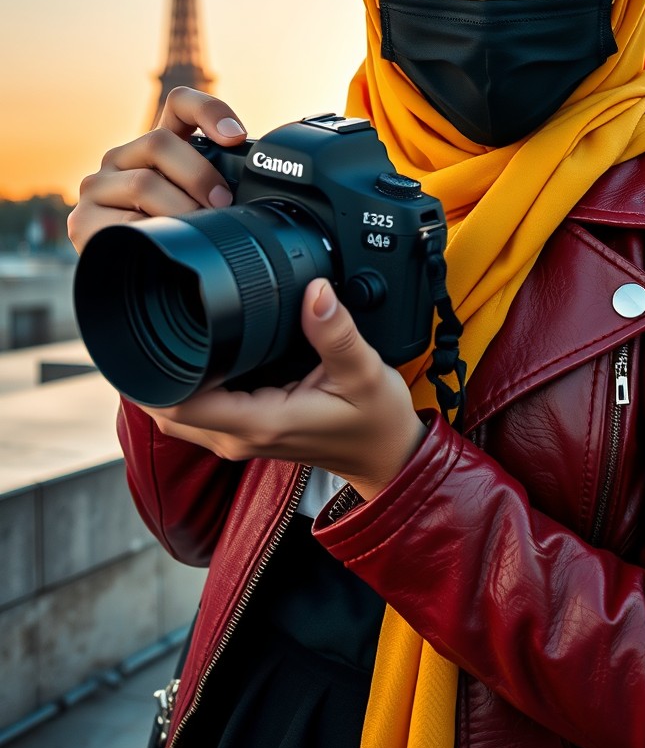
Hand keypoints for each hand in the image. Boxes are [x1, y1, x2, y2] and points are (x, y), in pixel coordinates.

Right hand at [67, 87, 247, 254]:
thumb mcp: (201, 207)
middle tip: (222, 203)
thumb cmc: (175, 239)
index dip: (209, 111)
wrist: (136, 280)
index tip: (235, 137)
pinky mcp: (83, 220)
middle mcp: (123, 159)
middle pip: (159, 142)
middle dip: (199, 174)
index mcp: (156, 148)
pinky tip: (162, 244)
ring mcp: (98, 187)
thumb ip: (218, 189)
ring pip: (143, 182)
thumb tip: (251, 193)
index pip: (180, 105)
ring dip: (180, 209)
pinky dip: (153, 233)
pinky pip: (125, 220)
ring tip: (195, 230)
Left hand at [137, 279, 426, 501]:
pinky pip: (200, 412)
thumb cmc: (376, 422)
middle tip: (157, 320)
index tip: (155, 331)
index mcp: (260, 423)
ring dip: (168, 380)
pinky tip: (202, 354)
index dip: (155, 374)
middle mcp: (241, 436)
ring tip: (174, 331)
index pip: (180, 407)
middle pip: (166, 411)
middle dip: (152, 372)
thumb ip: (336, 331)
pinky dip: (190, 386)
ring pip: (179, 414)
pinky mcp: (248, 430)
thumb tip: (315, 291)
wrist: (389, 456)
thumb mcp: (364, 370)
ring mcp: (241, 437)